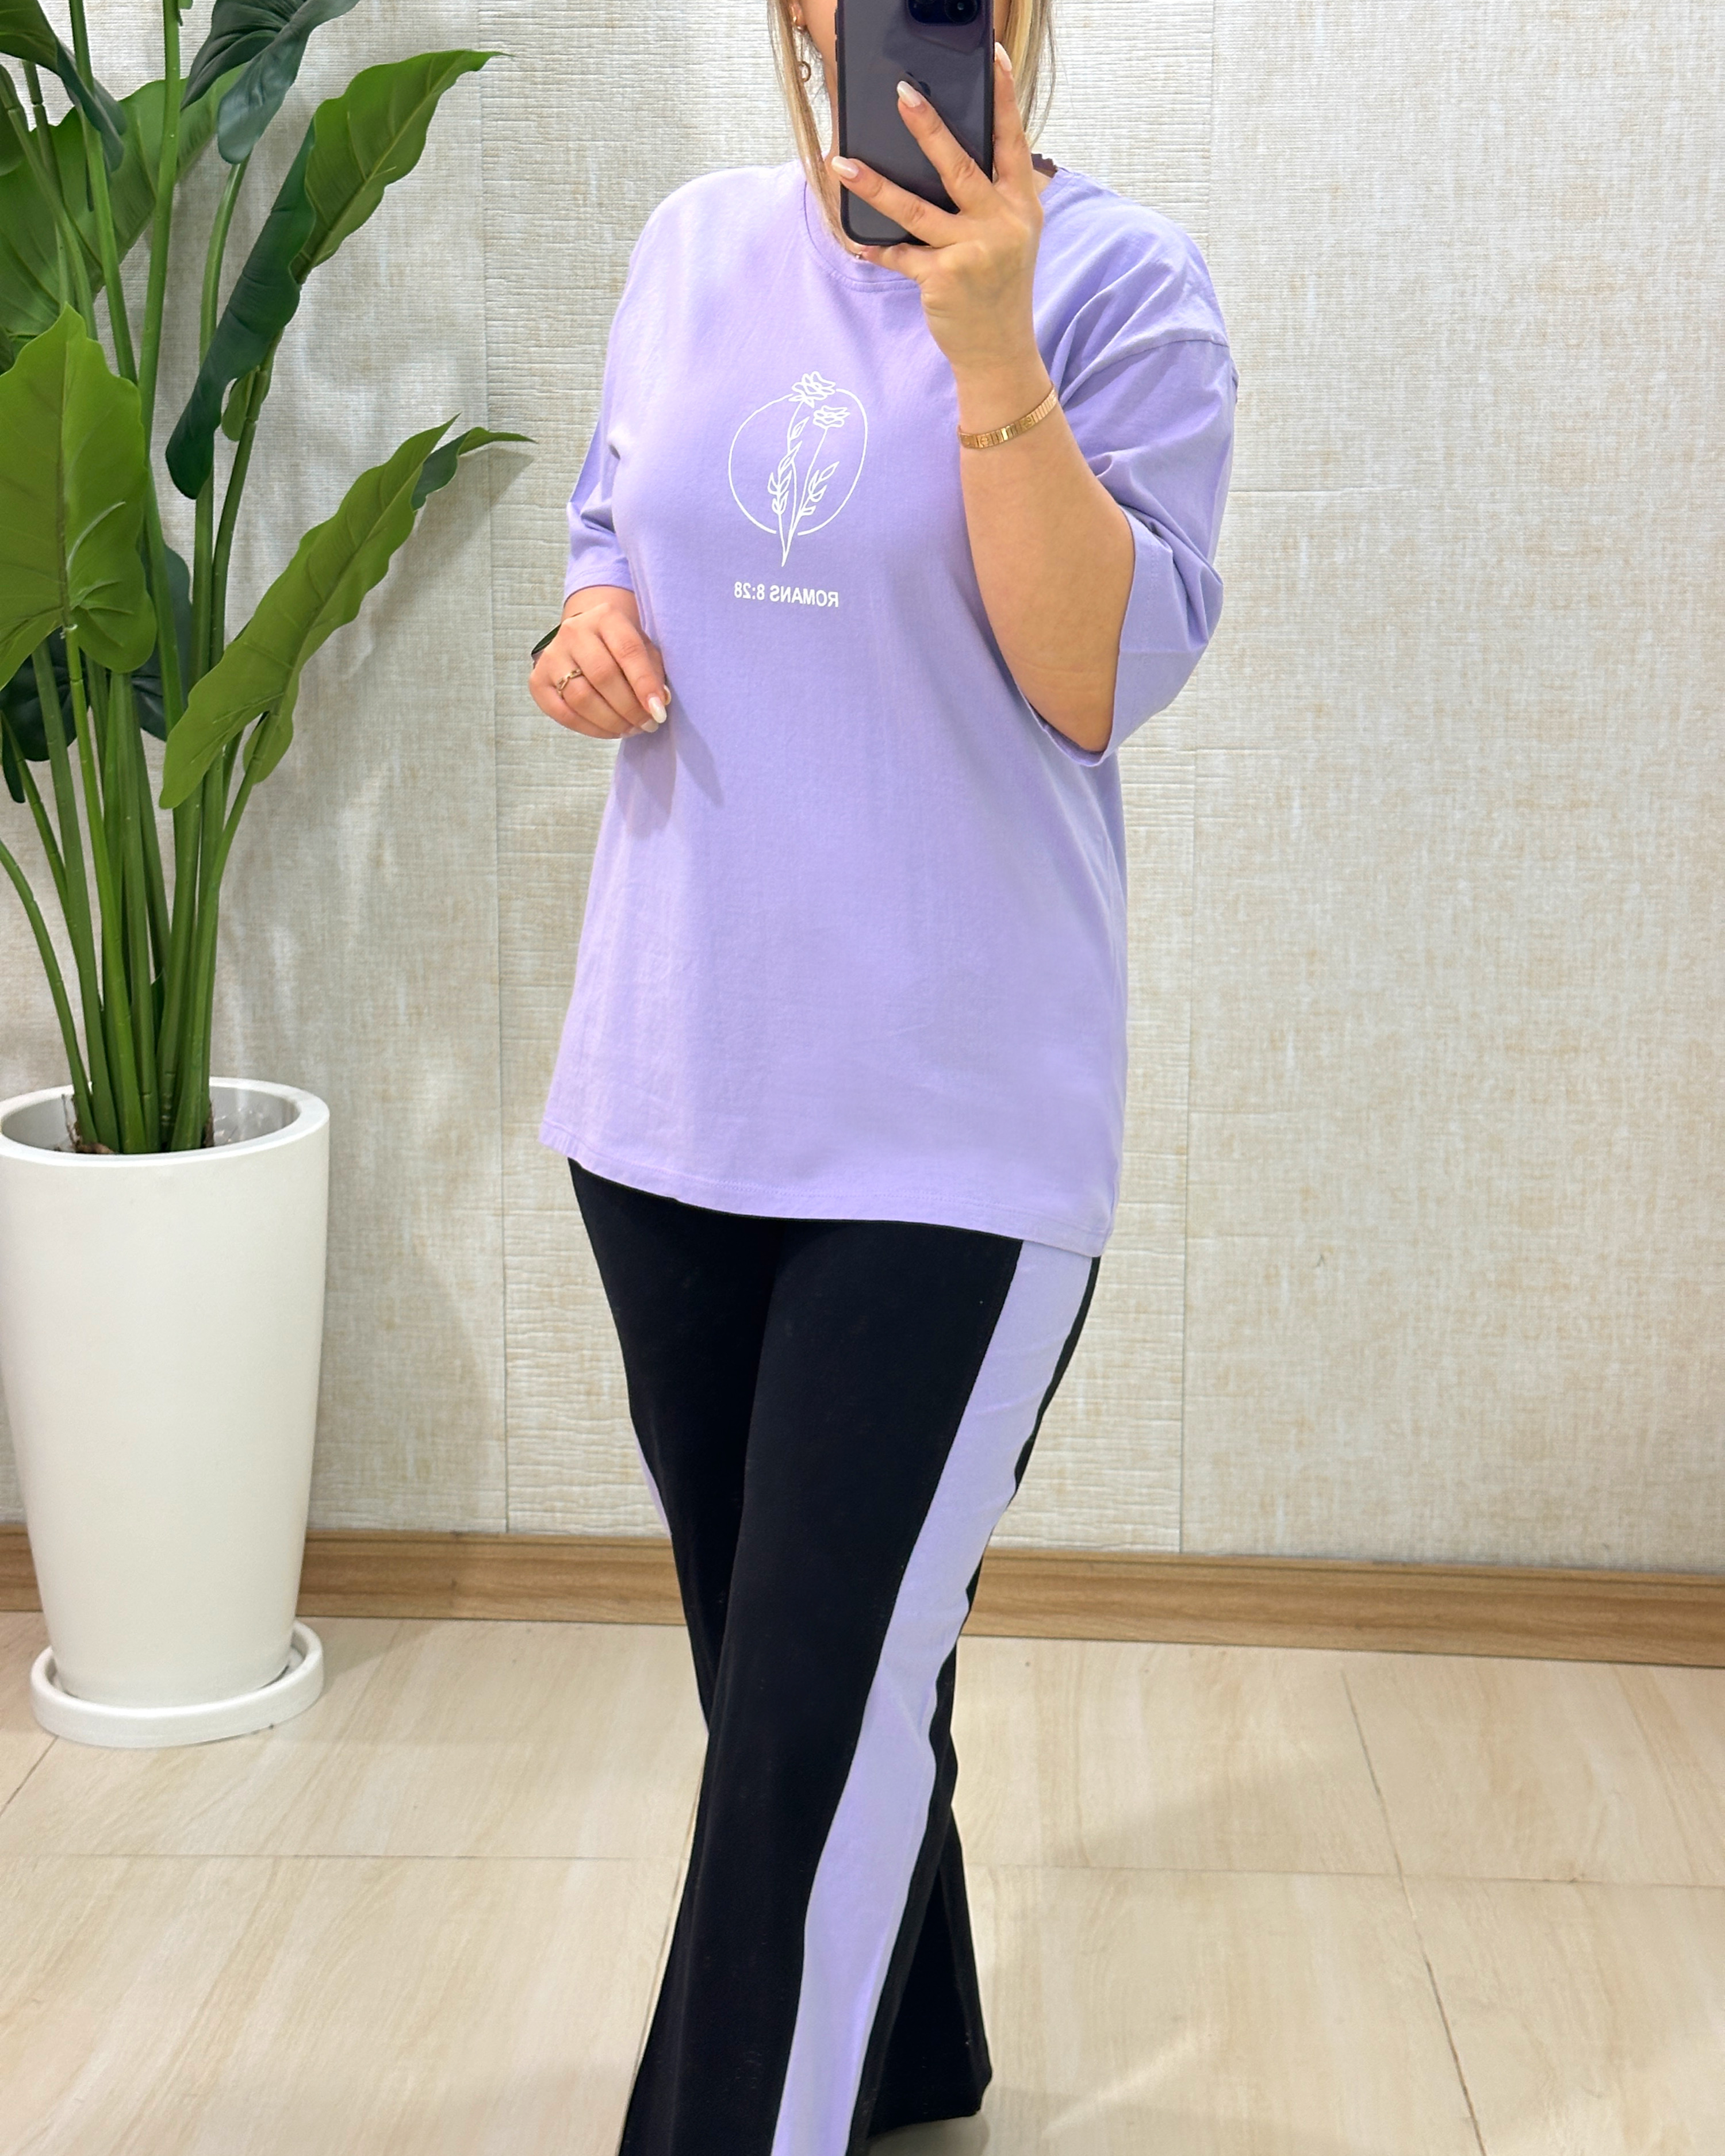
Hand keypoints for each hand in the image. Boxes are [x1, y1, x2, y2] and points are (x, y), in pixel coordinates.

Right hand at [528, 585, 669, 738]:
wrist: (587, 639)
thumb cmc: (621, 647)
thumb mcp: (644, 649)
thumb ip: (653, 673)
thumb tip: (659, 704)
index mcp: (605, 617)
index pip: (627, 651)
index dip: (644, 684)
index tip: (660, 711)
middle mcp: (573, 631)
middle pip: (603, 676)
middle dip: (629, 708)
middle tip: (647, 725)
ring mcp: (551, 656)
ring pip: (581, 698)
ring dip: (611, 721)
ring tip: (631, 729)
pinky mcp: (538, 681)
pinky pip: (564, 714)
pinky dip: (591, 728)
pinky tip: (610, 730)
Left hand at [828, 43, 1042, 379]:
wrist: (1000, 350)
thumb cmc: (999, 288)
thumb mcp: (1011, 237)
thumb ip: (992, 197)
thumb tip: (950, 154)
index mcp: (1021, 206)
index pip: (1012, 142)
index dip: (1003, 99)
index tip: (991, 59)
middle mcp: (1001, 225)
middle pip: (960, 167)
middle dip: (929, 128)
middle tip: (902, 95)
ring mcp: (973, 252)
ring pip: (916, 209)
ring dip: (875, 185)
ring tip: (842, 163)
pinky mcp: (944, 279)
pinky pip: (901, 255)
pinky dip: (878, 248)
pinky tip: (858, 241)